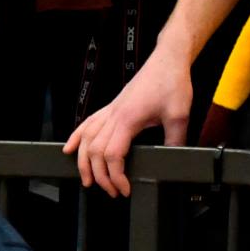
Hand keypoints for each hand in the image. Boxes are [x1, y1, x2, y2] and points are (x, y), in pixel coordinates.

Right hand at [66, 42, 190, 197]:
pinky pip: (88, 123)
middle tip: (112, 191)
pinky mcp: (113, 106)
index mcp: (128, 118)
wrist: (168, 59)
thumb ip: (174, 141)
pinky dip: (77, 137)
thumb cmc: (172, 82)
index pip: (112, 154)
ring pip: (87, 138)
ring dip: (83, 161)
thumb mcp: (179, 115)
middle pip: (95, 150)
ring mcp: (111, 109)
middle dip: (100, 175)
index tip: (124, 189)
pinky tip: (70, 147)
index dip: (115, 176)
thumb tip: (171, 162)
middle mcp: (114, 114)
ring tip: (86, 179)